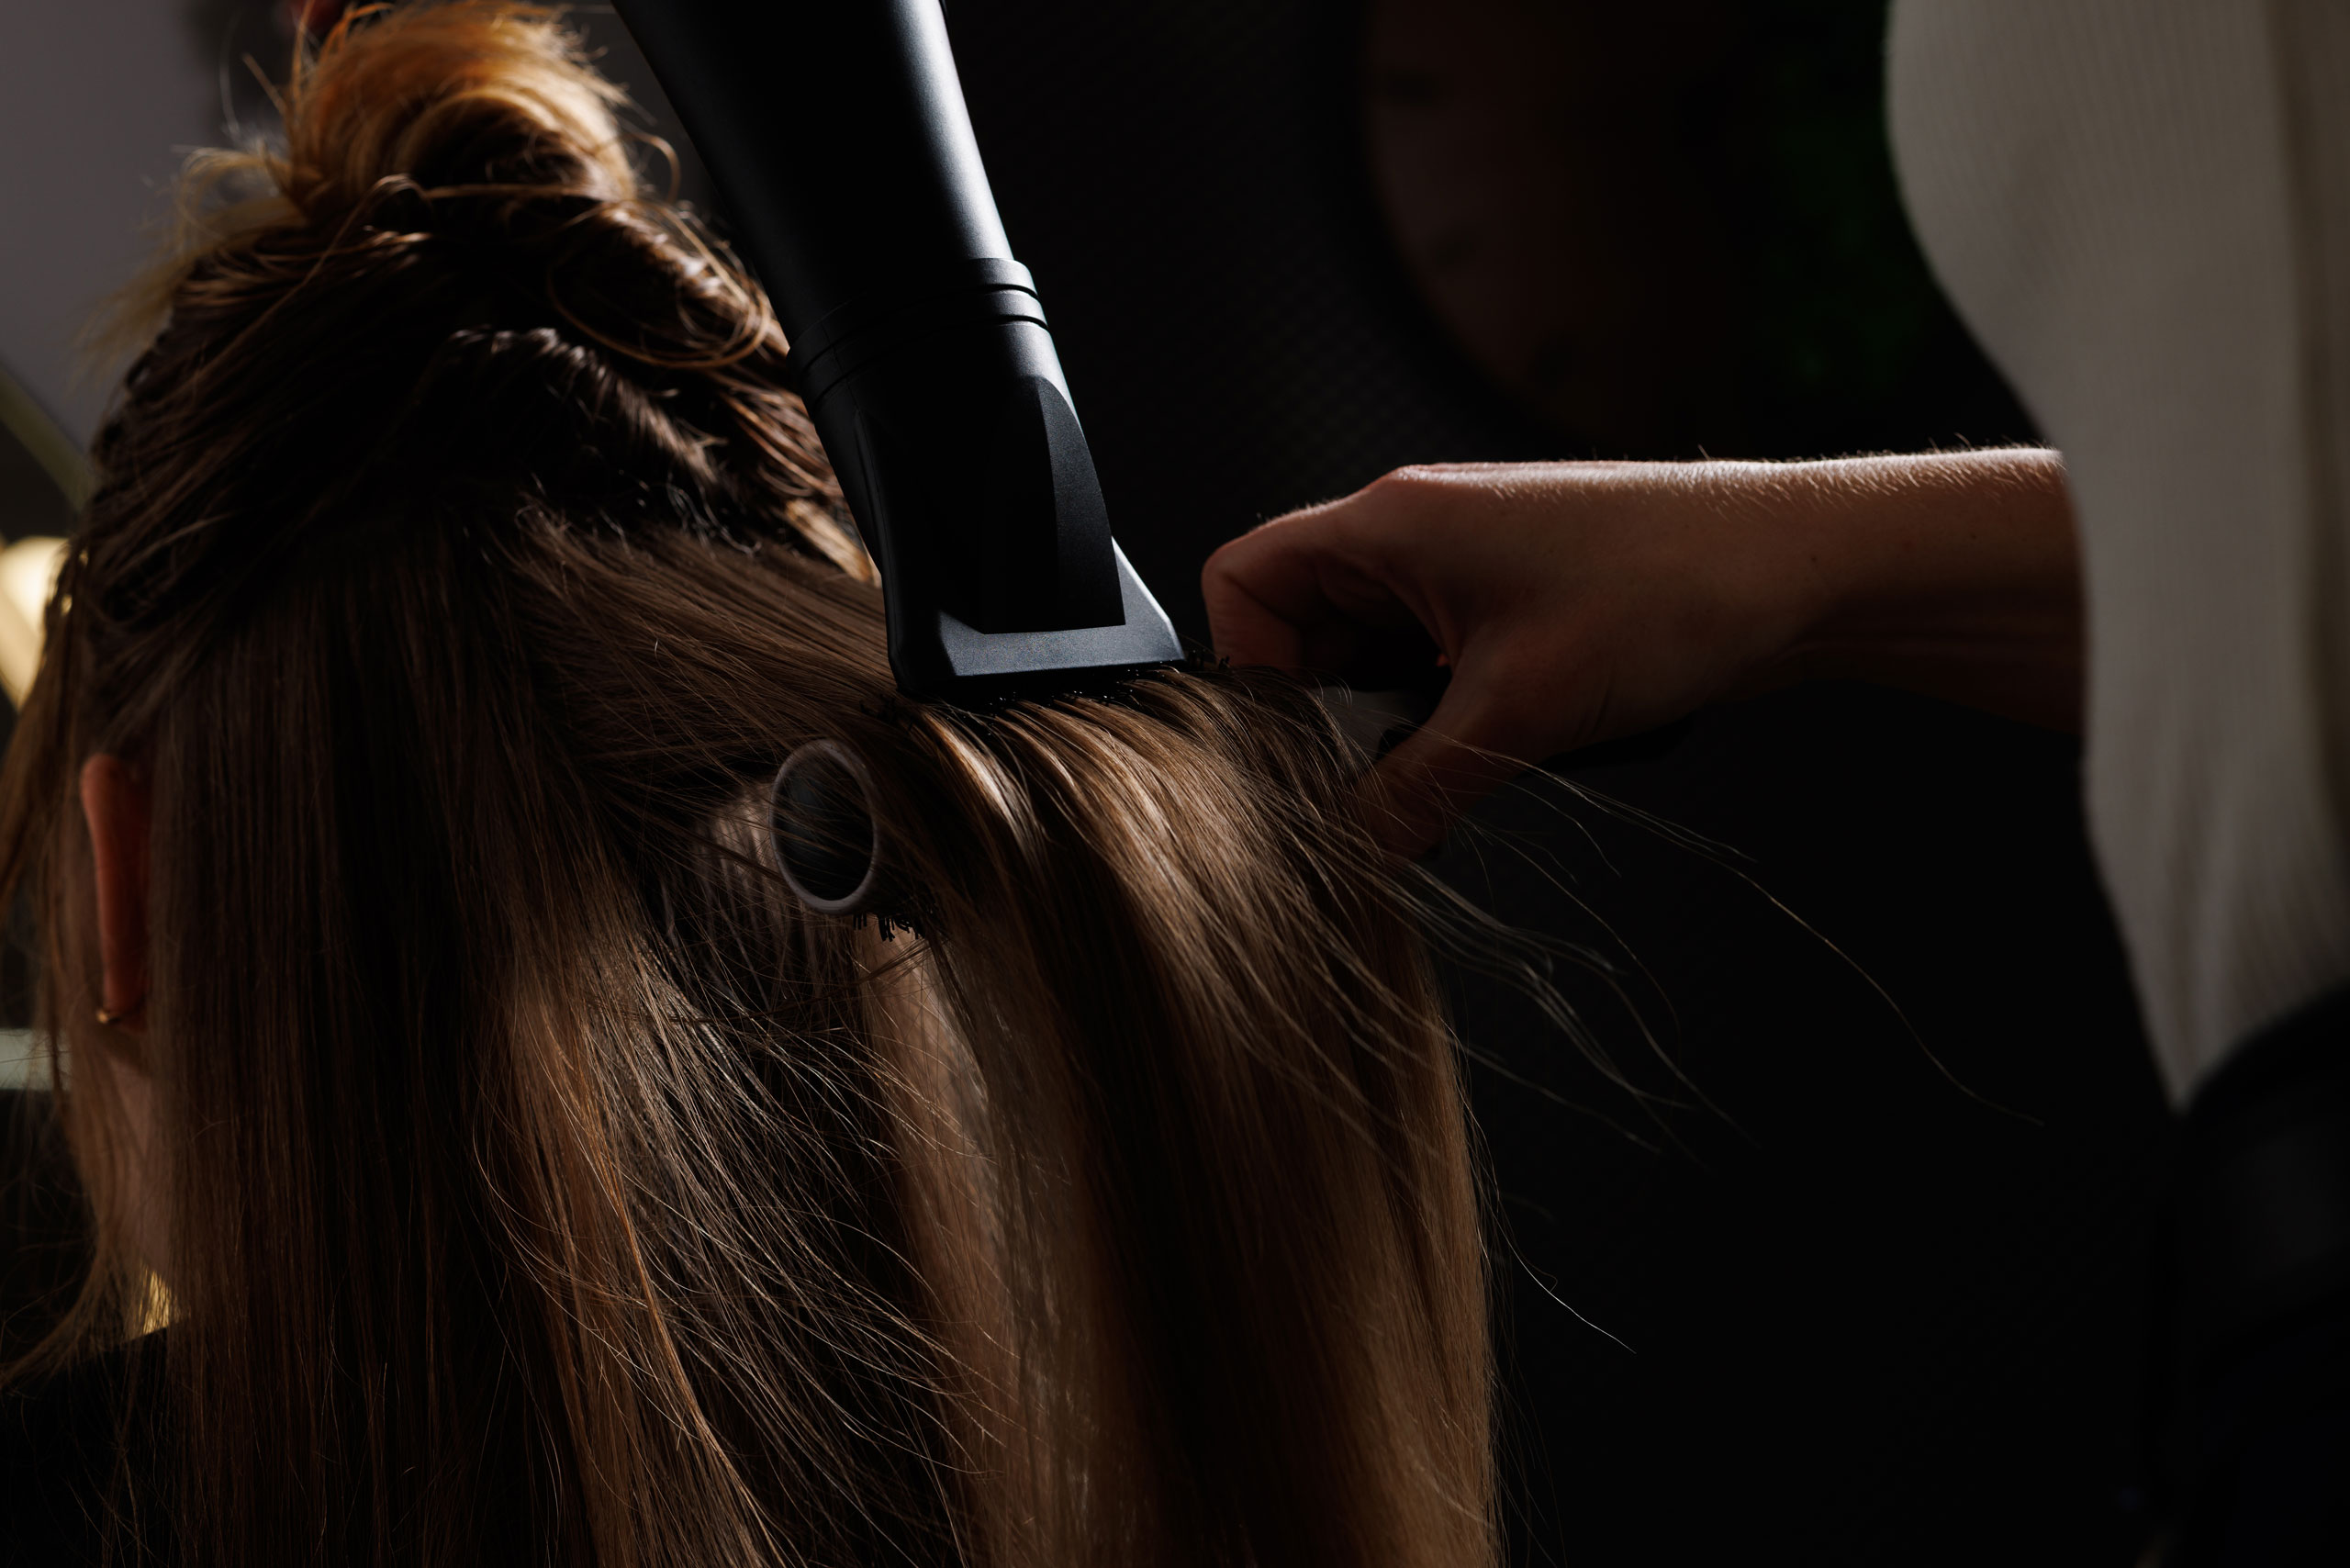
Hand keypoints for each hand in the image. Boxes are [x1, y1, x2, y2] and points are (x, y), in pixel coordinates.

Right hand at [1204, 453, 2078, 855]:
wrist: (1805, 571)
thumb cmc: (1673, 590)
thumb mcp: (1519, 711)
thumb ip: (1412, 792)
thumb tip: (1348, 855)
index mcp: (1391, 523)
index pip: (1246, 581)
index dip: (1246, 670)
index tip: (1286, 750)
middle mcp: (1417, 535)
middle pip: (1306, 633)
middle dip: (1327, 719)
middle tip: (1368, 789)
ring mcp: (1468, 570)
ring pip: (1373, 663)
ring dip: (1395, 730)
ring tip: (1450, 775)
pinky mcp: (1516, 607)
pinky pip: (1436, 672)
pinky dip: (1447, 724)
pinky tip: (1498, 758)